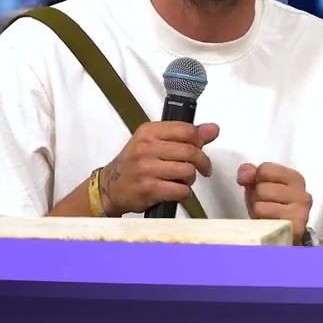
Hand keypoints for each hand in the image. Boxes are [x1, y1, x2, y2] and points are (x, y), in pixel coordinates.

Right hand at [99, 122, 218, 215]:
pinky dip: (184, 193)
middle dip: (202, 162)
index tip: (201, 148)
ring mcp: (147, 169)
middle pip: (191, 151)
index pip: (187, 130)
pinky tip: (177, 191)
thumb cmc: (135, 163)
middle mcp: (146, 148)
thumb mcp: (155, 142)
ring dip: (191, 179)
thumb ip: (184, 135)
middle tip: (202, 168)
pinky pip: (181, 190)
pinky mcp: (149, 189)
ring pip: (188, 171)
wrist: (109, 187)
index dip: (200, 141)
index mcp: (149, 132)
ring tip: (183, 180)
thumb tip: (213, 129)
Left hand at [238, 162, 312, 244]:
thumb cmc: (270, 205)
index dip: (256, 179)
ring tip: (264, 216)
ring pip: (261, 206)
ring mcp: (300, 213)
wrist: (281, 234)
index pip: (265, 169)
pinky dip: (261, 223)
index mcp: (295, 178)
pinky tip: (268, 225)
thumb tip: (245, 175)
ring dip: (257, 212)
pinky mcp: (294, 228)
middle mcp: (302, 194)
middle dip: (256, 198)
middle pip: (262, 189)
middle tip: (264, 205)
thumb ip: (250, 173)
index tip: (262, 188)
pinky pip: (264, 221)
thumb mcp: (258, 185)